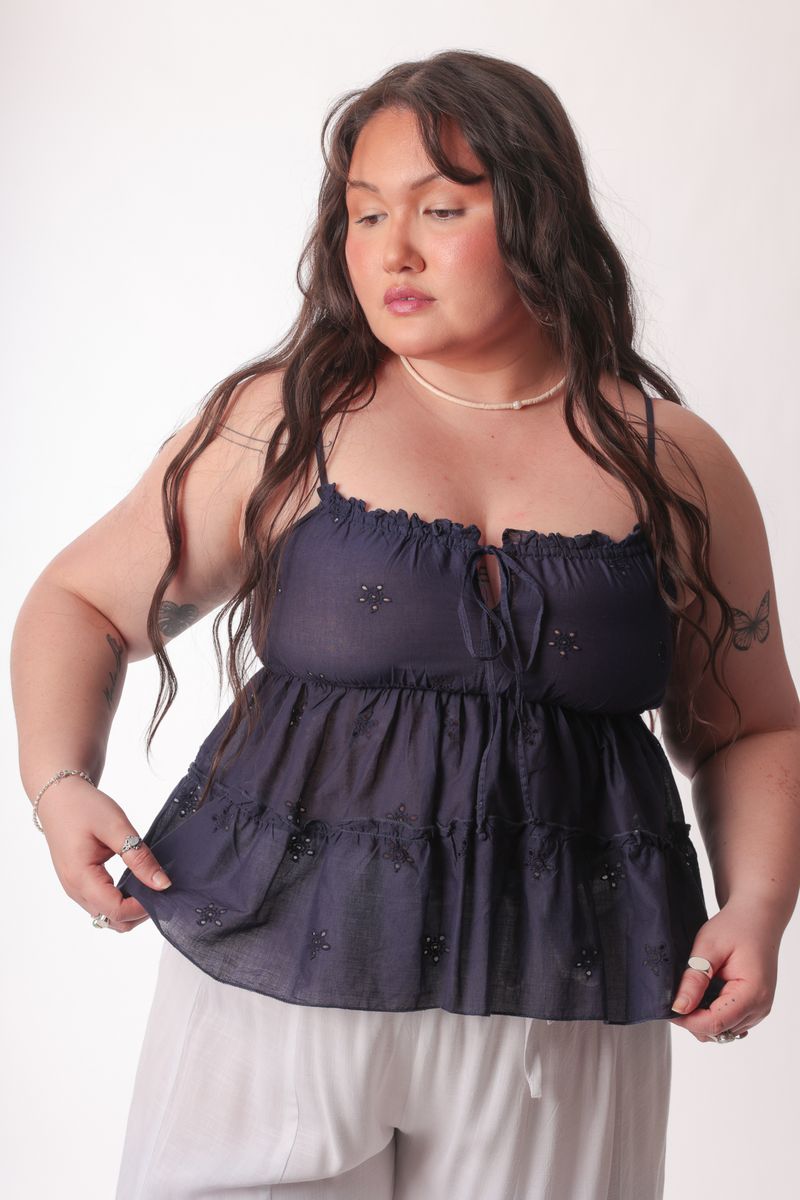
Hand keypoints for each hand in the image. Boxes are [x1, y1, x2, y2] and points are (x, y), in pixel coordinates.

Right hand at [37, 776, 171, 931]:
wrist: (58, 797)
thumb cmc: (83, 807)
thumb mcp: (116, 827)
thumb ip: (139, 857)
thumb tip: (162, 884)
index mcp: (81, 878)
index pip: (116, 911)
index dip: (143, 907)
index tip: (163, 889)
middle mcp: (75, 890)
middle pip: (112, 920)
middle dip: (139, 911)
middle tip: (159, 887)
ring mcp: (74, 889)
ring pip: (107, 916)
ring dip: (130, 907)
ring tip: (149, 882)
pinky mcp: (78, 883)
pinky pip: (101, 903)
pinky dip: (121, 899)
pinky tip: (135, 881)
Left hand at [669, 896, 780, 1040]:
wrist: (757, 917)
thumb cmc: (736, 927)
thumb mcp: (708, 947)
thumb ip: (694, 979)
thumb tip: (679, 1007)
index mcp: (752, 994)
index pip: (715, 1024)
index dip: (687, 1020)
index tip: (668, 1007)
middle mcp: (759, 1008)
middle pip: (719, 1032)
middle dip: (693, 1019)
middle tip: (676, 995)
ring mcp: (758, 1010)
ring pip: (723, 1031)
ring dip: (703, 1018)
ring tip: (691, 991)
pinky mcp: (754, 1007)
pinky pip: (730, 1021)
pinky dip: (713, 1013)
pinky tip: (703, 994)